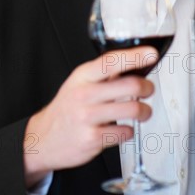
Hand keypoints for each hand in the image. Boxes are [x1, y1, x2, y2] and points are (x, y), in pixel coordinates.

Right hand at [23, 46, 156, 187]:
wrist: (43, 138)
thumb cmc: (67, 108)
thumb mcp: (79, 83)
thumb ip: (103, 75)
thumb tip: (133, 65)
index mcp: (83, 76)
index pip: (112, 61)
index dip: (135, 56)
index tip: (150, 54)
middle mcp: (84, 94)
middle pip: (130, 85)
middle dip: (147, 87)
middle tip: (148, 89)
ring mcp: (88, 117)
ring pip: (132, 109)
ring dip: (145, 111)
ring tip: (143, 111)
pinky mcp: (92, 139)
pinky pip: (125, 133)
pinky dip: (130, 130)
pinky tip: (124, 128)